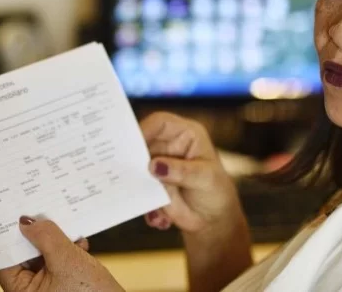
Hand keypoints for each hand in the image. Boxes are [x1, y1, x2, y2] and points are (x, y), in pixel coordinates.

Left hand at [0, 217, 123, 291]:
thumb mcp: (66, 260)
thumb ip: (46, 237)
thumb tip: (27, 222)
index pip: (7, 260)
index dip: (10, 237)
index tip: (14, 214)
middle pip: (26, 256)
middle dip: (38, 236)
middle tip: (44, 214)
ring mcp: (49, 288)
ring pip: (45, 256)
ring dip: (57, 241)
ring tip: (68, 231)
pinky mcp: (65, 284)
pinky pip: (60, 261)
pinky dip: (69, 250)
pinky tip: (80, 245)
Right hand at [141, 112, 243, 234]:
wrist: (212, 219)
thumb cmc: (216, 190)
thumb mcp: (205, 178)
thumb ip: (181, 171)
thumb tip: (154, 165)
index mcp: (185, 134)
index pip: (160, 123)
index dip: (145, 128)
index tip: (131, 142)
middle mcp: (167, 146)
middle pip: (141, 143)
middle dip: (133, 157)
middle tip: (125, 171)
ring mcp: (157, 165)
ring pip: (135, 167)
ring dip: (136, 183)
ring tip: (148, 201)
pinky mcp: (150, 184)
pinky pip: (137, 189)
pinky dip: (144, 204)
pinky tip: (161, 219)